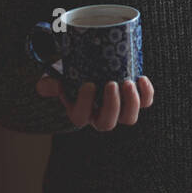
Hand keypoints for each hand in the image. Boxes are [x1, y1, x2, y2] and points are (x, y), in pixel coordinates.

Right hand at [35, 75, 154, 131]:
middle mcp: (100, 116)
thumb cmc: (71, 75)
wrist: (89, 69)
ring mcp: (119, 110)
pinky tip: (142, 78)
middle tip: (112, 83)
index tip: (88, 84)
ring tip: (129, 82)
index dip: (85, 104)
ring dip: (131, 103)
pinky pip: (145, 104)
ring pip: (129, 118)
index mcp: (80, 113)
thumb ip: (50, 83)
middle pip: (107, 123)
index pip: (81, 117)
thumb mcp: (57, 78)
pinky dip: (146, 94)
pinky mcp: (135, 100)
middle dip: (112, 105)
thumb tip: (45, 86)